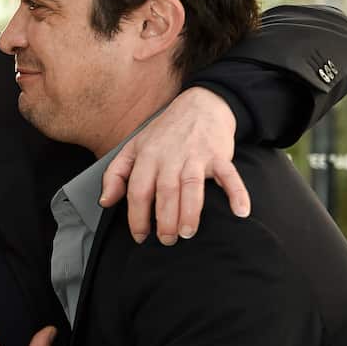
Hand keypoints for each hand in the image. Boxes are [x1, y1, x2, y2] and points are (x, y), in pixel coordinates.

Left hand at [100, 86, 250, 245]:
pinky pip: (229, 176)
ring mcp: (196, 156)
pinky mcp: (219, 156)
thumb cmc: (164, 133)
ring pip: (191, 187)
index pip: (138, 191)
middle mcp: (170, 157)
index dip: (137, 217)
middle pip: (165, 192)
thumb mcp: (133, 147)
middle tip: (167, 240)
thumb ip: (115, 174)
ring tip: (187, 233)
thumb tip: (105, 202)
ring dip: (190, 212)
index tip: (140, 237)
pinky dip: (237, 193)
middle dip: (165, 220)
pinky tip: (240, 212)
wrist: (200, 105)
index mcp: (147, 157)